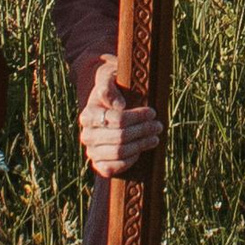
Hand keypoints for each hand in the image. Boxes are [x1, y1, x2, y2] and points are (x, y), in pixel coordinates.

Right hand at [77, 57, 163, 178]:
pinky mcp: (99, 164)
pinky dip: (129, 160)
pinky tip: (140, 150)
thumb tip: (118, 105)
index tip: (152, 112)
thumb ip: (108, 85)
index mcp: (87, 115)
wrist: (109, 105)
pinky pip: (112, 168)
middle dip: (143, 131)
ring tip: (154, 137)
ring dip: (141, 145)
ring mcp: (91, 151)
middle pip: (120, 137)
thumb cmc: (113, 87)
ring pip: (119, 153)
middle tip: (158, 125)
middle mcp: (86, 135)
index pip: (116, 119)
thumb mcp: (109, 76)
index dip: (138, 117)